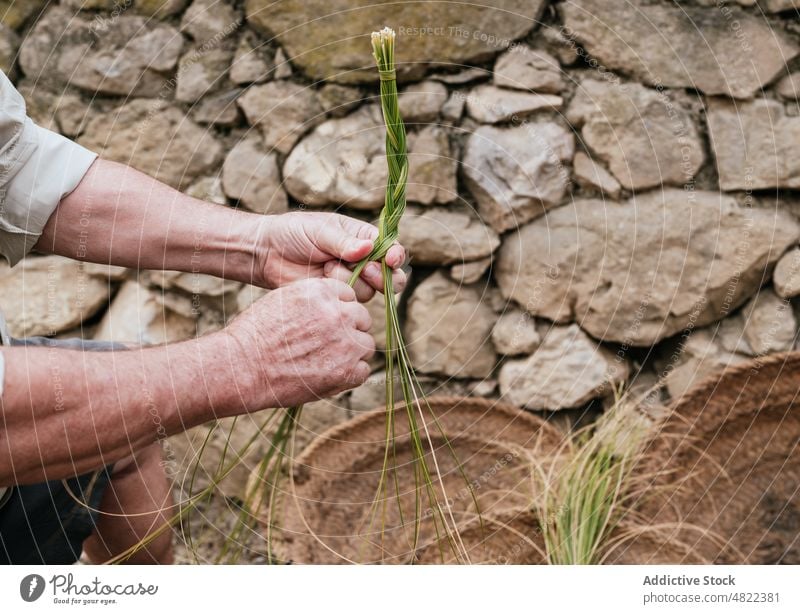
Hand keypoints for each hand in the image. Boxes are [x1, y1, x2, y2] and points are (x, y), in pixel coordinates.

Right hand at [224, 278, 374, 408]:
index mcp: (323, 291)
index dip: (339, 310)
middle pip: (362, 318)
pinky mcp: (346, 371)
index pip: (349, 296)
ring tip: (326, 361)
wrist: (243, 366)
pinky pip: (363, 370)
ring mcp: (345, 343)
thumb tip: (337, 306)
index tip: (325, 323)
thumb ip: (315, 300)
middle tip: (326, 345)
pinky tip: (329, 375)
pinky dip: (350, 375)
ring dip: (352, 353)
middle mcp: (339, 313)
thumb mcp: (285, 299)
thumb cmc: (257, 334)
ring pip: (366, 344)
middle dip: (349, 330)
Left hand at [256, 211, 406, 300]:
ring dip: (349, 280)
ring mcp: (351, 280)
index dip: (395, 255)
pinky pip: (349, 302)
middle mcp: (362, 261)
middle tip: (367, 270)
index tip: (391, 259)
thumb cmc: (294, 233)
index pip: (390, 248)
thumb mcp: (320, 231)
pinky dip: (338, 291)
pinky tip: (320, 279)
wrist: (268, 254)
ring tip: (325, 266)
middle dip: (381, 275)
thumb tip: (367, 249)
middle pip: (390, 276)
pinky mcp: (338, 298)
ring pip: (369, 291)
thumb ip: (344, 242)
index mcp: (362, 237)